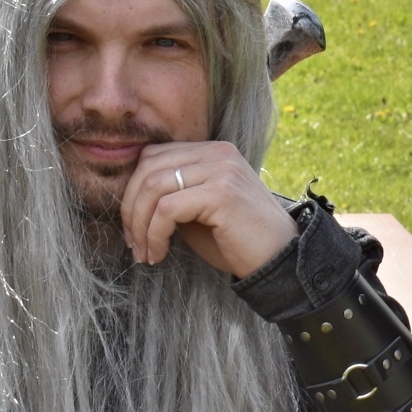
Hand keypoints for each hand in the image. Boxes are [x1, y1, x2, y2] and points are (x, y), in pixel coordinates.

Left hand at [120, 141, 298, 277]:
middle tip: (132, 243)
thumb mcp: (199, 211)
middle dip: (131, 209)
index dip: (132, 192)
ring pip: (153, 188)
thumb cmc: (238, 241)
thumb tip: (130, 201)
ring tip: (144, 252)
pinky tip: (159, 253)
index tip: (133, 228)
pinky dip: (155, 234)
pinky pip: (167, 209)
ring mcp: (220, 170)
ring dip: (140, 226)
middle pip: (148, 167)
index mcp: (212, 151)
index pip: (153, 156)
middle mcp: (217, 153)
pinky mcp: (220, 193)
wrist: (280, 260)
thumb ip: (172, 195)